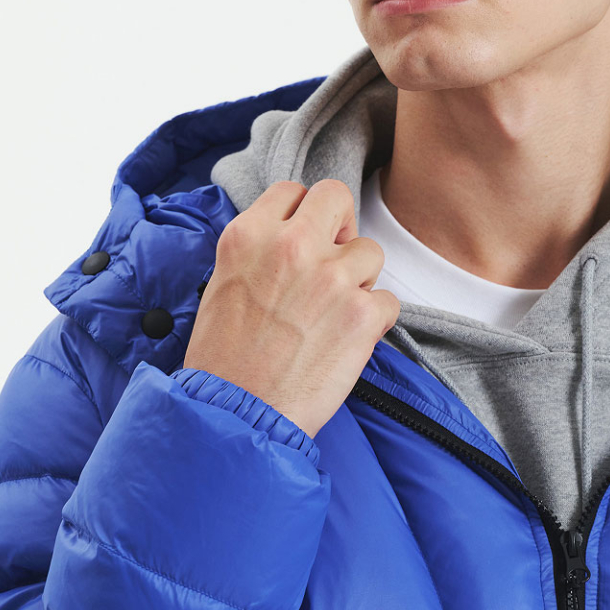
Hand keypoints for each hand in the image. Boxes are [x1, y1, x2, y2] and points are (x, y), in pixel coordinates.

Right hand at [183, 178, 399, 441]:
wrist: (236, 418)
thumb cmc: (223, 361)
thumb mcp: (222, 283)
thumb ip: (259, 249)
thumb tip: (294, 236)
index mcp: (249, 235)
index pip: (292, 191)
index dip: (302, 217)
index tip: (304, 241)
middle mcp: (291, 246)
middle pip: (336, 197)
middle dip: (339, 227)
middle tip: (331, 262)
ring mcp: (330, 277)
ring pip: (370, 251)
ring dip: (359, 280)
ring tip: (335, 315)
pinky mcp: (360, 315)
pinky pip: (387, 300)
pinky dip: (374, 322)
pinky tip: (349, 341)